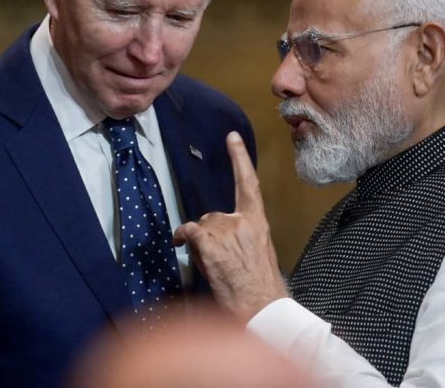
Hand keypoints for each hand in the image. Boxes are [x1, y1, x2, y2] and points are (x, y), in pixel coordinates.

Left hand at [173, 131, 287, 319]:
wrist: (261, 306)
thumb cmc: (260, 287)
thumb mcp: (259, 252)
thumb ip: (243, 235)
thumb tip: (222, 236)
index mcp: (258, 222)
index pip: (248, 184)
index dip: (239, 158)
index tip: (231, 137)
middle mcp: (243, 221)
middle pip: (213, 215)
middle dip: (209, 234)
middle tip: (217, 258)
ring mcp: (227, 231)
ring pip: (201, 226)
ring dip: (200, 243)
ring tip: (213, 265)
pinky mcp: (211, 243)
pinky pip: (190, 231)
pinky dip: (184, 237)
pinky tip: (183, 245)